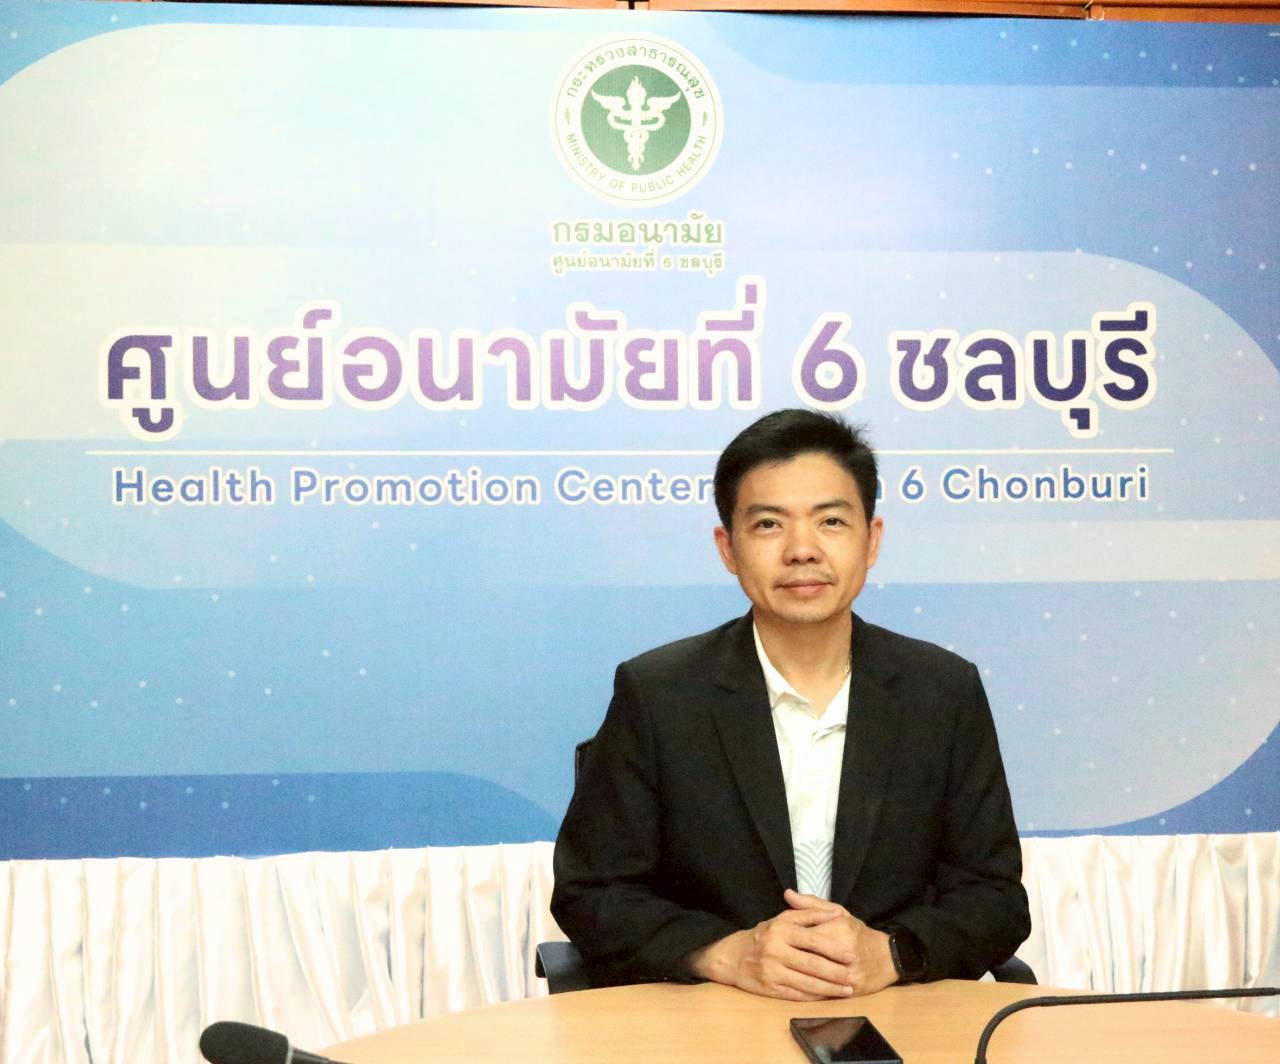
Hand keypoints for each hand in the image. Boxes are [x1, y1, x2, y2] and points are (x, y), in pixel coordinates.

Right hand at [686, 905, 857, 1000]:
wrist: (734, 957)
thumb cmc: (765, 935)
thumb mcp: (783, 918)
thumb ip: (810, 913)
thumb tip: (836, 913)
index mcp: (781, 930)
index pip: (813, 940)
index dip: (834, 949)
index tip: (851, 956)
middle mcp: (775, 950)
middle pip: (812, 964)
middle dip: (836, 972)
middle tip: (853, 977)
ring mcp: (772, 971)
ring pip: (807, 982)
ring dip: (829, 988)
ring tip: (846, 990)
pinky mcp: (770, 989)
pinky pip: (797, 995)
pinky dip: (814, 997)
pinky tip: (827, 997)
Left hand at [783, 889, 899, 994]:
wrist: (887, 957)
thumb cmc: (858, 933)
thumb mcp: (838, 912)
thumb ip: (811, 904)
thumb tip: (787, 894)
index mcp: (840, 928)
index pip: (807, 934)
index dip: (788, 938)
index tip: (774, 939)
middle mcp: (845, 950)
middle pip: (809, 956)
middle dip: (789, 958)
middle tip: (772, 957)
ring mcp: (849, 972)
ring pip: (817, 976)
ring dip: (796, 976)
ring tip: (781, 972)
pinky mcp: (852, 989)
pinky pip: (826, 992)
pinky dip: (810, 991)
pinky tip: (796, 988)